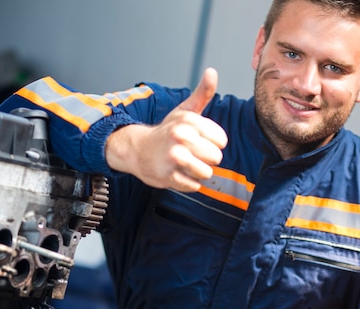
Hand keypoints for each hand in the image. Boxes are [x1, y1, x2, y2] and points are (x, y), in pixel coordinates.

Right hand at [105, 67, 227, 191]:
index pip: (221, 140)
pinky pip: (194, 186)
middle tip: (191, 154)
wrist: (138, 150)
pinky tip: (177, 173)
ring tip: (186, 164)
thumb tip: (212, 72)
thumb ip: (202, 93)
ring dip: (198, 172)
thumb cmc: (167, 132)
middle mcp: (181, 137)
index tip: (199, 141)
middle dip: (207, 159)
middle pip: (216, 158)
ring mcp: (174, 157)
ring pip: (207, 173)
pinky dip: (188, 182)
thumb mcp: (184, 111)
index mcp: (189, 121)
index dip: (213, 143)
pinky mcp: (169, 176)